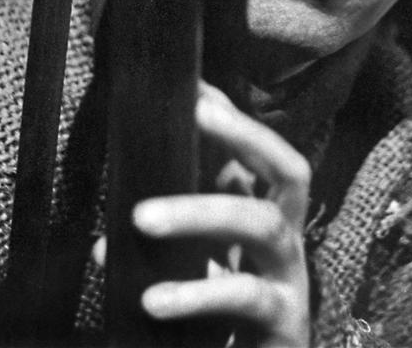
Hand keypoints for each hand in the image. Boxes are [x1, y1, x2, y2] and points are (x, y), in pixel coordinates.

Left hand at [133, 81, 311, 347]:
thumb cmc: (227, 321)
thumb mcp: (207, 265)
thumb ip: (183, 232)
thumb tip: (120, 211)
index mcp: (269, 216)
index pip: (262, 152)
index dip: (234, 119)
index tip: (195, 88)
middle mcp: (288, 237)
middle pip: (288, 168)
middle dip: (245, 134)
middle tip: (197, 112)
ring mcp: (290, 278)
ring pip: (260, 224)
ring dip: (199, 211)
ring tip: (141, 217)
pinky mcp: (284, 323)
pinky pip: (243, 296)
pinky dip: (196, 293)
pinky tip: (152, 298)